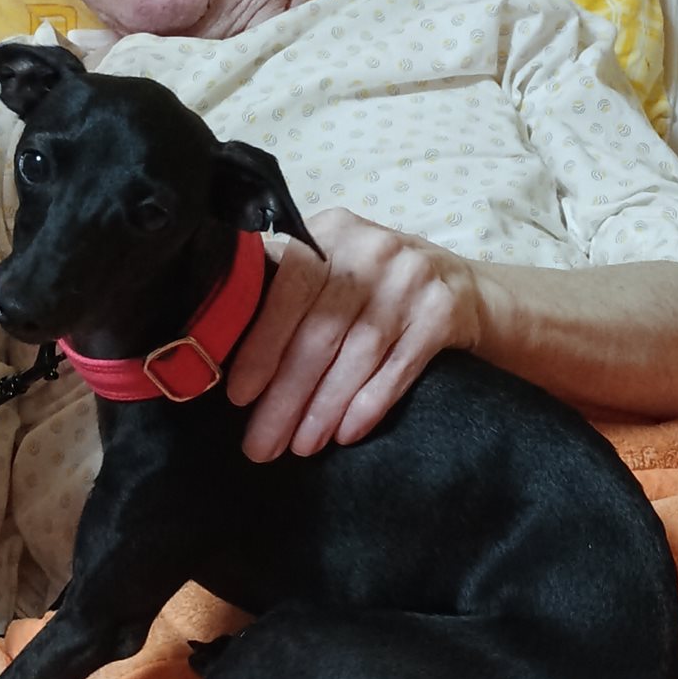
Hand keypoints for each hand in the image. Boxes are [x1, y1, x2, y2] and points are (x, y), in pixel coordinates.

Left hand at [224, 207, 478, 460]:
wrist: (460, 286)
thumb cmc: (371, 285)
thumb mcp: (330, 267)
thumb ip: (282, 289)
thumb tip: (217, 344)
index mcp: (330, 232)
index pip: (287, 289)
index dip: (262, 346)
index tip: (239, 397)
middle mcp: (372, 249)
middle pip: (321, 332)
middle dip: (287, 396)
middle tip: (262, 445)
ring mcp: (412, 279)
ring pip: (358, 355)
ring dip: (324, 408)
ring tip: (301, 446)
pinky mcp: (444, 312)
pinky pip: (399, 367)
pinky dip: (370, 403)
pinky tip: (346, 433)